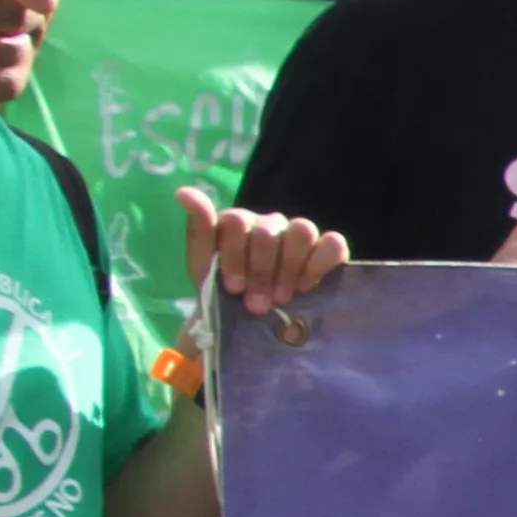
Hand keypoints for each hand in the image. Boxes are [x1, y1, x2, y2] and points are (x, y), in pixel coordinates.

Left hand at [182, 189, 346, 320]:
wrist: (248, 325)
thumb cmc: (223, 293)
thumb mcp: (202, 266)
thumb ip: (198, 230)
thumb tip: (183, 191)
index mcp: (238, 223)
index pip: (237, 221)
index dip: (236, 257)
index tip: (233, 289)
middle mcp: (269, 223)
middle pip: (268, 231)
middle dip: (261, 272)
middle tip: (256, 304)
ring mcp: (298, 235)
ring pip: (301, 230)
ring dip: (288, 268)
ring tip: (281, 297)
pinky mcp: (327, 249)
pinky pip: (333, 243)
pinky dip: (319, 264)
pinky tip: (305, 286)